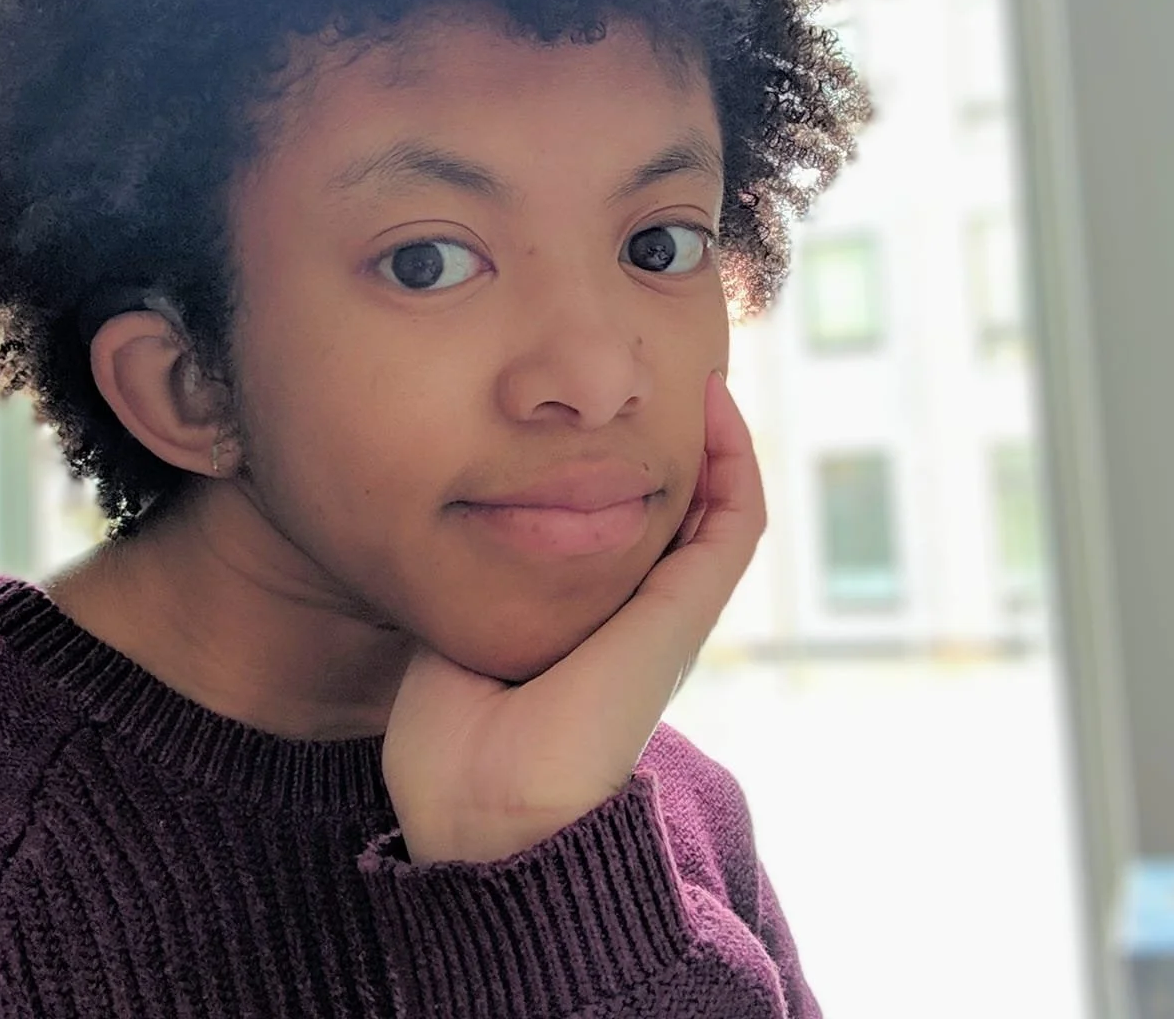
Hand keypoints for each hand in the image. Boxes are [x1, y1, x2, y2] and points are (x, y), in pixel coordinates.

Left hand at [382, 370, 765, 864]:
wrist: (483, 806)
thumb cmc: (457, 735)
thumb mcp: (461, 627)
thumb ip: (466, 576)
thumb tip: (438, 520)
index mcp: (597, 620)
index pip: (634, 527)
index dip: (635, 462)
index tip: (614, 404)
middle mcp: (643, 612)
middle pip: (685, 509)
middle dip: (683, 439)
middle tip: (667, 368)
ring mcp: (671, 612)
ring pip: (723, 507)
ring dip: (722, 438)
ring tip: (697, 373)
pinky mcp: (684, 613)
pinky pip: (734, 522)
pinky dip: (735, 462)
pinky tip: (712, 405)